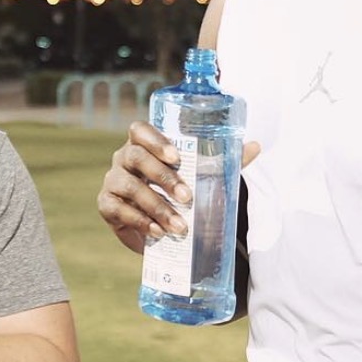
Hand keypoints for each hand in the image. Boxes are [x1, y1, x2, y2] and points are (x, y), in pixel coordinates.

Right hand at [96, 120, 261, 253]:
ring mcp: (113, 181)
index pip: (139, 130)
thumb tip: (255, 146)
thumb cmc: (180, 190)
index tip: (177, 156)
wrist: (160, 224)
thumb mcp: (201, 175)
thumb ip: (225, 160)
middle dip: (163, 177)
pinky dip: (140, 221)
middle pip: (135, 157)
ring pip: (129, 185)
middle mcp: (124, 158)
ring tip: (180, 225)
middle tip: (187, 197)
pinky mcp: (107, 205)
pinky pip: (118, 210)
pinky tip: (158, 231)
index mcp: (143, 144)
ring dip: (156, 205)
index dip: (155, 139)